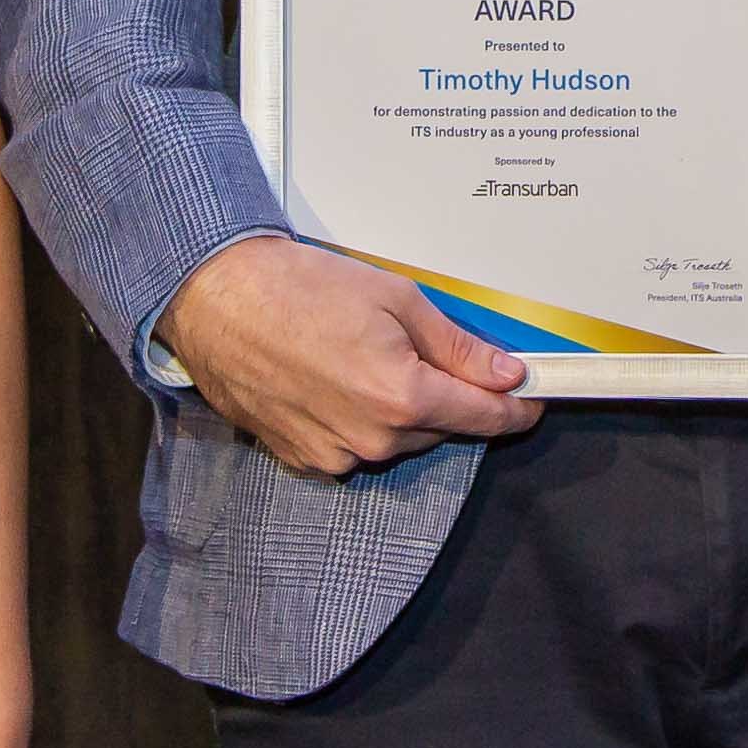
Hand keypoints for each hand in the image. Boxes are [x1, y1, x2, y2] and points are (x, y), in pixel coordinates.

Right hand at [164, 232, 538, 478]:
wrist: (217, 299)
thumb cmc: (301, 288)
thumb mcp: (397, 299)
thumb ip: (458, 346)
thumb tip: (506, 373)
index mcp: (403, 397)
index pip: (484, 417)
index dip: (516, 407)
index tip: (531, 397)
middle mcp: (372, 440)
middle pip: (440, 428)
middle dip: (444, 393)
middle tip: (420, 346)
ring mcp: (334, 455)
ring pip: (396, 439)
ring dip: (398, 407)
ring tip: (362, 354)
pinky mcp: (302, 459)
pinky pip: (353, 446)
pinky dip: (358, 419)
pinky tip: (334, 377)